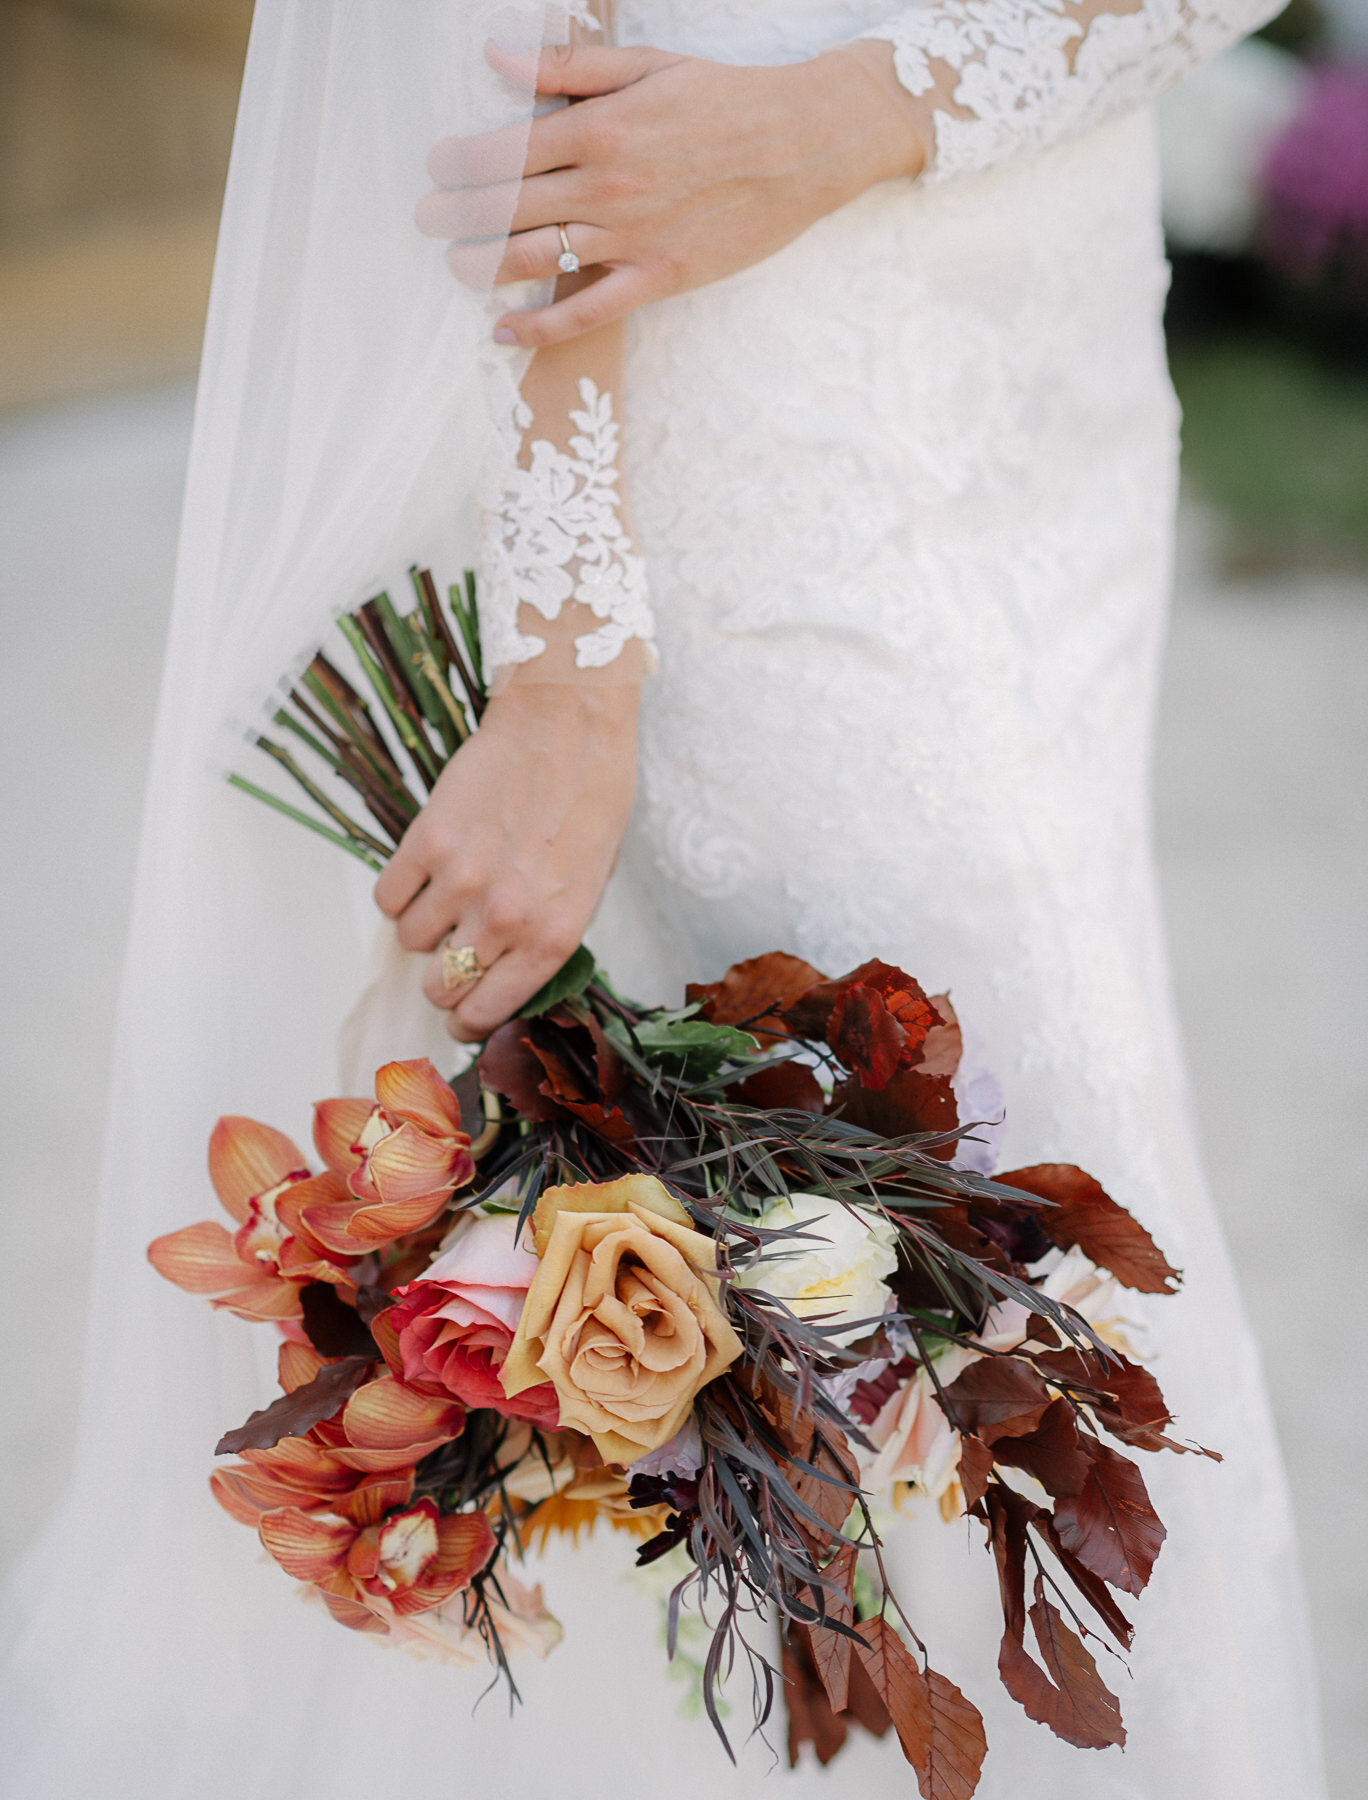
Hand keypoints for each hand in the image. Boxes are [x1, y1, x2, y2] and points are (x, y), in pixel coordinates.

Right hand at [373, 683, 638, 1041]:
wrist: (568, 727)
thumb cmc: (591, 801)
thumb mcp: (589, 886)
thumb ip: (545, 936)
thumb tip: (501, 973)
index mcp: (552, 936)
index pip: (486, 1011)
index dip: (467, 1023)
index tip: (461, 1018)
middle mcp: (504, 918)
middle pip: (441, 986)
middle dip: (443, 978)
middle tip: (451, 955)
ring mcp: (461, 880)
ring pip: (411, 942)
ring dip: (424, 928)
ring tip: (449, 896)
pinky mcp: (426, 841)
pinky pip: (388, 896)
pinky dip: (400, 893)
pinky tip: (425, 872)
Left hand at [417, 40, 925, 347]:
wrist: (806, 144)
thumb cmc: (729, 100)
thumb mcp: (648, 65)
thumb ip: (570, 67)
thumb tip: (498, 57)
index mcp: (600, 129)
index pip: (506, 151)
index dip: (459, 163)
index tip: (437, 168)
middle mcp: (607, 188)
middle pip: (507, 208)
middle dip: (456, 215)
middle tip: (426, 219)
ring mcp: (631, 238)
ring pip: (534, 258)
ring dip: (482, 265)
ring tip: (454, 263)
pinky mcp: (659, 278)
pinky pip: (587, 311)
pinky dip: (539, 326)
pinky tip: (504, 330)